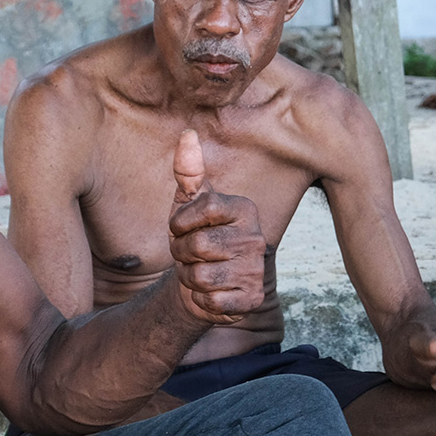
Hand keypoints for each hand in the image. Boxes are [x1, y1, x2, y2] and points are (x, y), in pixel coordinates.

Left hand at [169, 129, 266, 325]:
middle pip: (198, 245)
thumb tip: (187, 134)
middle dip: (181, 254)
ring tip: (198, 272)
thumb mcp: (188, 203)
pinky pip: (212, 301)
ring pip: (201, 276)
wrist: (203, 282)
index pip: (202, 209)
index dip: (180, 223)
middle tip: (188, 254)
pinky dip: (201, 300)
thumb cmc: (195, 235)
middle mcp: (256, 238)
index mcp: (245, 209)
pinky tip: (210, 292)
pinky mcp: (252, 299)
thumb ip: (188, 171)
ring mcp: (256, 270)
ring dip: (189, 278)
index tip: (180, 228)